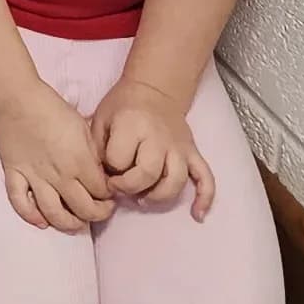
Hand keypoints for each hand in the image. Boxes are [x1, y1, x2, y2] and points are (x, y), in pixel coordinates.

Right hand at [0, 81, 114, 232]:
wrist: (17, 98)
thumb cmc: (52, 108)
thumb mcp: (83, 128)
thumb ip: (93, 154)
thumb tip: (100, 175)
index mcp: (79, 161)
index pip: (101, 192)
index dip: (109, 196)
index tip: (110, 194)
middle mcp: (59, 175)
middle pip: (83, 209)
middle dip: (97, 214)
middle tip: (100, 209)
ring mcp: (35, 177)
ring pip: (54, 213)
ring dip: (69, 224)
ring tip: (77, 223)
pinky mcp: (15, 174)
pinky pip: (20, 202)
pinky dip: (30, 215)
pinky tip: (41, 221)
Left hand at [97, 78, 213, 216]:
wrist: (153, 89)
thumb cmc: (122, 106)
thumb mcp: (101, 119)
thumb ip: (98, 149)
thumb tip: (101, 180)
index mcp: (132, 126)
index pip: (118, 159)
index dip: (109, 170)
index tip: (105, 169)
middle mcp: (158, 137)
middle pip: (148, 174)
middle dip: (130, 187)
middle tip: (119, 188)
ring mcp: (179, 147)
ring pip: (175, 181)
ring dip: (158, 197)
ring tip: (142, 199)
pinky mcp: (193, 153)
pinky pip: (206, 178)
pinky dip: (205, 198)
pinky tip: (197, 214)